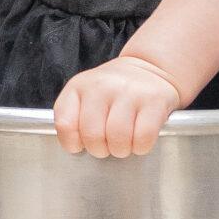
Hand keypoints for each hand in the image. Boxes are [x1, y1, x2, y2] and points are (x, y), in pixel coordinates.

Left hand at [54, 55, 182, 158]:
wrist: (148, 68)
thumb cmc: (112, 92)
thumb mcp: (85, 96)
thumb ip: (73, 119)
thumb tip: (77, 148)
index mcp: (79, 87)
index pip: (65, 124)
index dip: (72, 143)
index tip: (81, 144)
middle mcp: (102, 86)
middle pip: (92, 136)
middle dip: (100, 150)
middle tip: (107, 145)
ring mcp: (129, 91)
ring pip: (118, 138)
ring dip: (121, 150)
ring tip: (123, 143)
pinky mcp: (154, 100)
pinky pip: (143, 138)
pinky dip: (141, 147)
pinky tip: (139, 140)